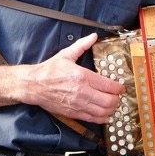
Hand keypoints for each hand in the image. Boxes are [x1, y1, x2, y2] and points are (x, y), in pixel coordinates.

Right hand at [0, 33, 124, 123]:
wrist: (33, 85)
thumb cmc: (49, 70)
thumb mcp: (66, 55)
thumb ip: (82, 45)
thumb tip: (94, 36)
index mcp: (82, 76)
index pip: (109, 85)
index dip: (119, 87)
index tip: (120, 86)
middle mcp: (82, 92)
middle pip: (109, 100)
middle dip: (117, 98)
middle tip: (117, 95)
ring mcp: (78, 104)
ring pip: (103, 111)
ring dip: (111, 109)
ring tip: (112, 104)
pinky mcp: (73, 113)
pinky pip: (92, 119)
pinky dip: (102, 118)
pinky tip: (104, 114)